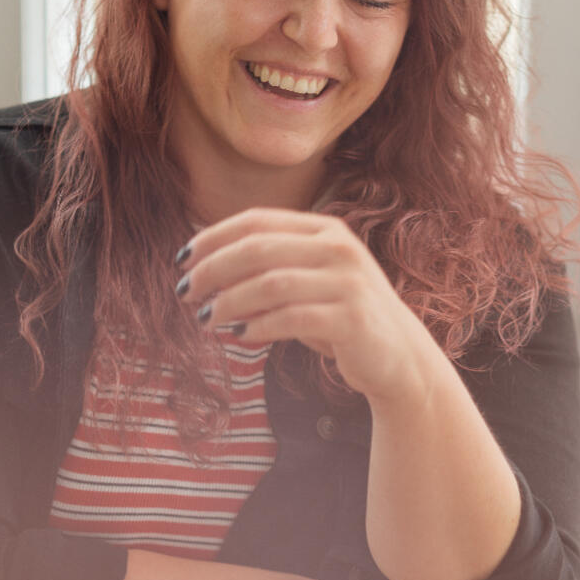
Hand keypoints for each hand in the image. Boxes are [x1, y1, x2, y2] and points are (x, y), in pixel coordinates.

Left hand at [176, 207, 434, 406]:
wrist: (398, 357)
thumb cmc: (340, 318)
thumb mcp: (306, 284)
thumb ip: (267, 269)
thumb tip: (202, 269)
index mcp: (325, 229)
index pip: (257, 221)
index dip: (213, 237)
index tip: (182, 260)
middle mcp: (339, 248)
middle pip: (258, 249)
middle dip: (213, 270)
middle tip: (185, 293)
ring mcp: (348, 282)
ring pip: (270, 284)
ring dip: (229, 302)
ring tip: (205, 320)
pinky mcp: (352, 318)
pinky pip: (291, 318)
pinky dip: (258, 327)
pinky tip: (239, 336)